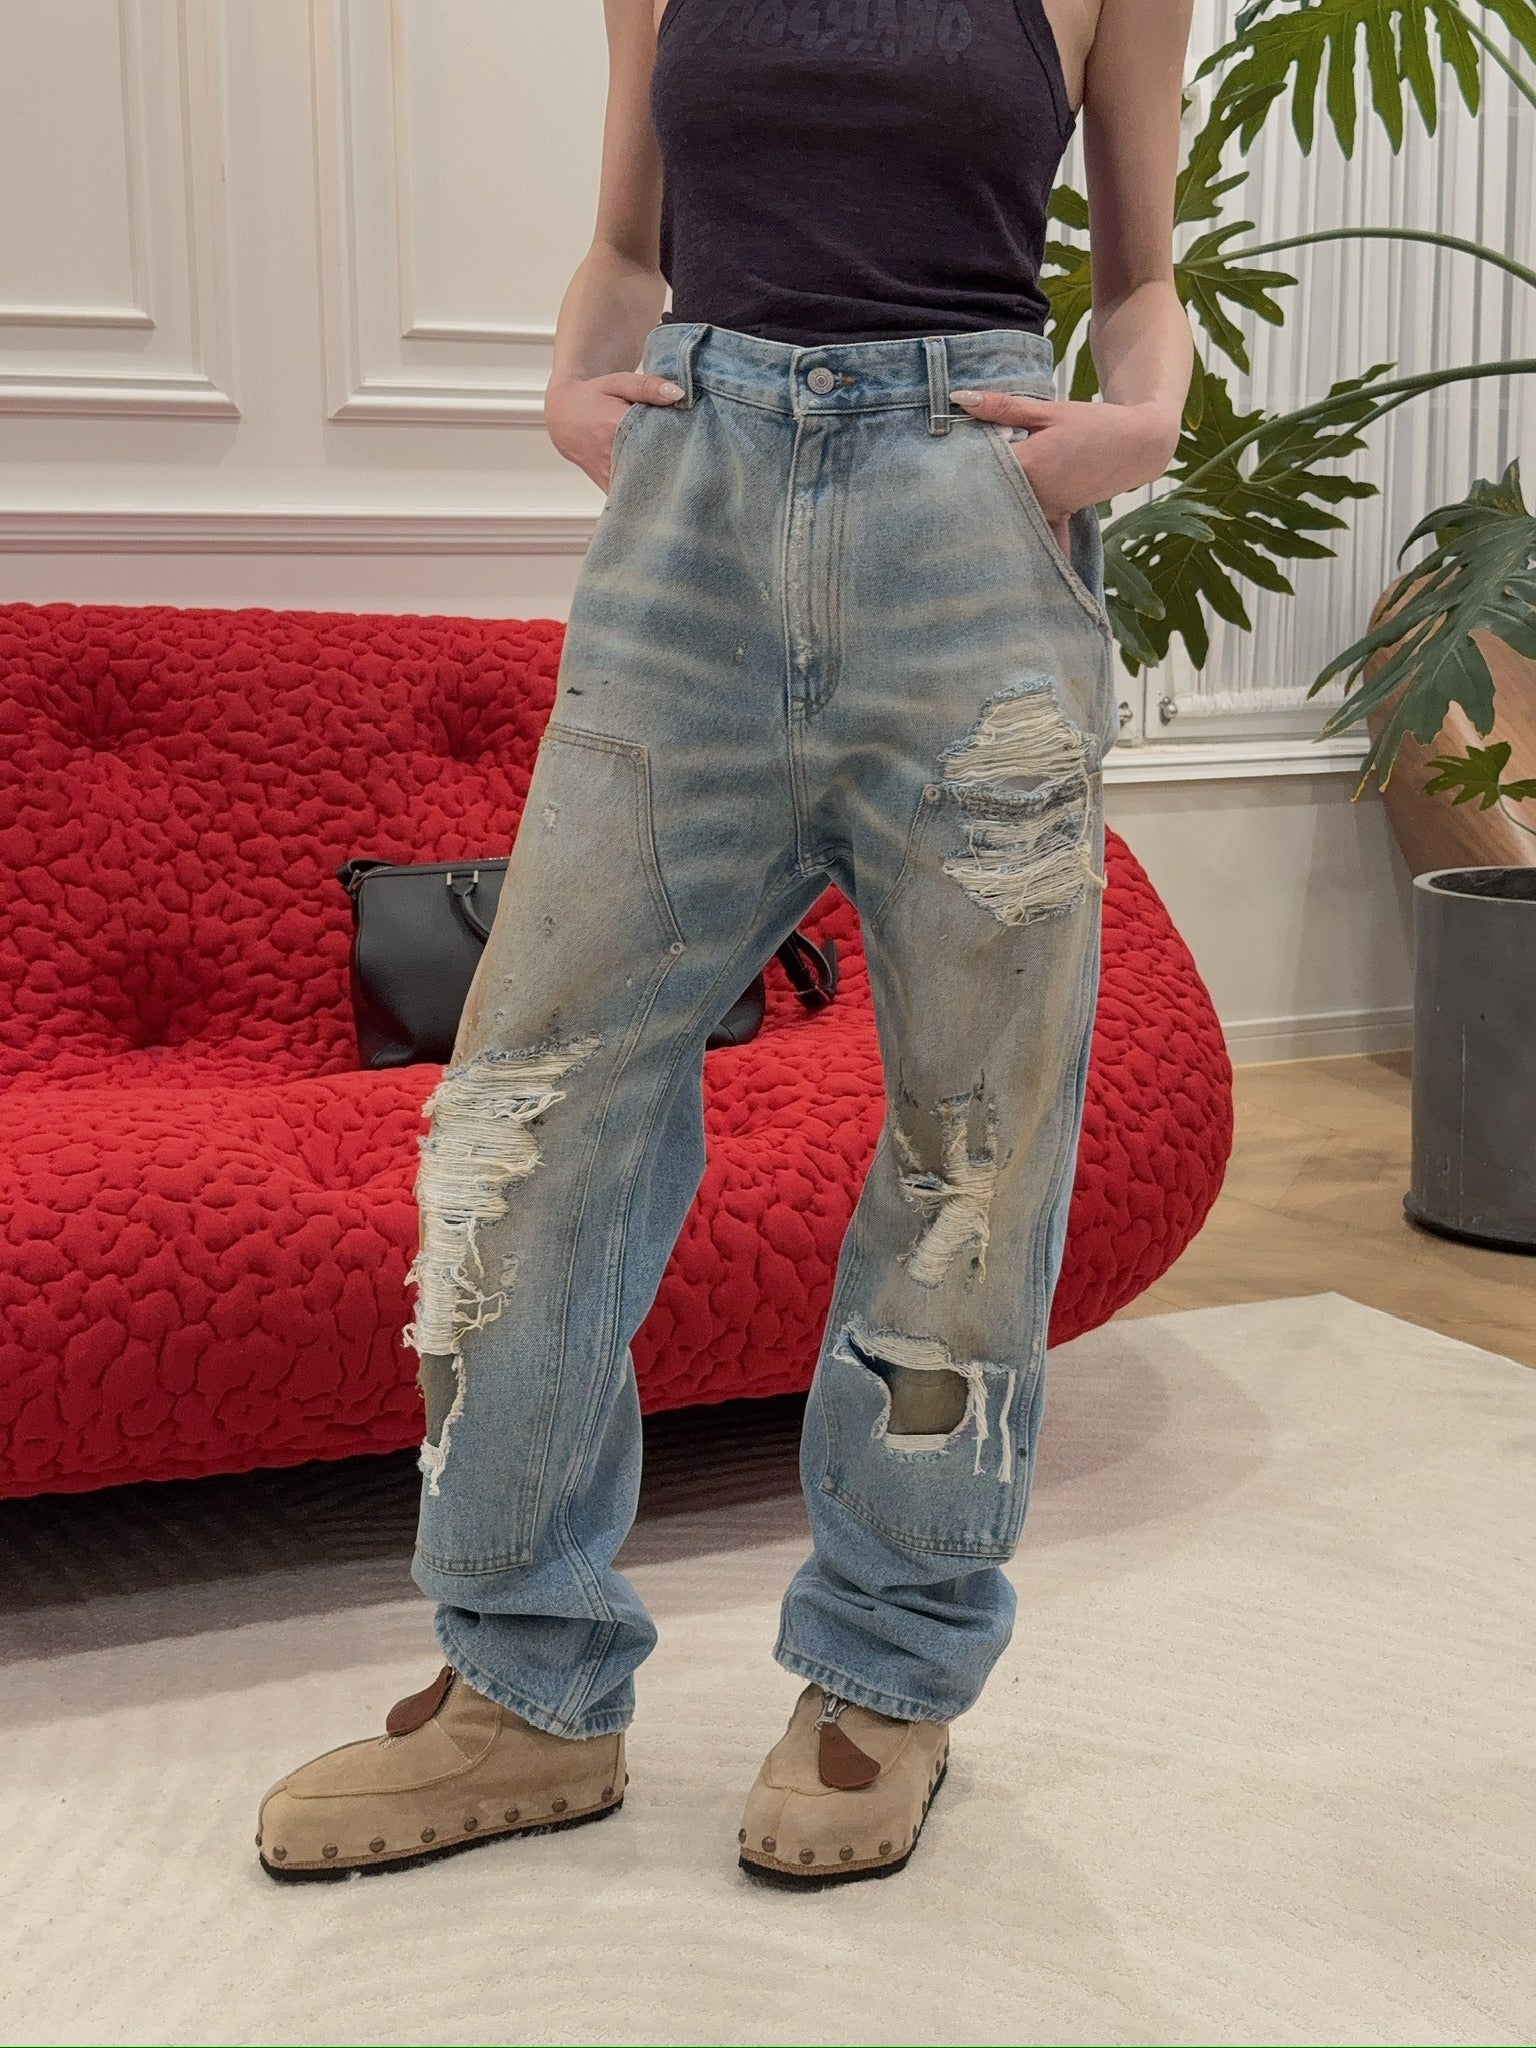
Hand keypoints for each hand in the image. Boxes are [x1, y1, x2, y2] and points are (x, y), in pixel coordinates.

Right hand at [545, 370, 685, 491]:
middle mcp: (612, 458)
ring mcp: (610, 478)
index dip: (679, 440)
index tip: (695, 439)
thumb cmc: (593, 398)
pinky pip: (637, 497)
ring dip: (665, 480)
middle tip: (692, 457)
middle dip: (677, 463)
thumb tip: (679, 394)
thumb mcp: (619, 382)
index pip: (657, 438)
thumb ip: (649, 386)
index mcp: (614, 428)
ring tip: (680, 470)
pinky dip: (652, 490)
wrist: (565, 418)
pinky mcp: (611, 490)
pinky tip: (663, 481)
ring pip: (648, 487)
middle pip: (657, 467)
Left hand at [949, 390, 1178, 558]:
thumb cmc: (1092, 424)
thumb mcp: (1047, 411)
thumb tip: (960, 399)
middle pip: (990, 500)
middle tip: (929, 511)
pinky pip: (1039, 535)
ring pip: (1010, 519)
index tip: (928, 477)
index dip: (954, 470)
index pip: (980, 470)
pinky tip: (1007, 573)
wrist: (1137, 444)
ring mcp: (1048, 509)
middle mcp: (1036, 494)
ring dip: (989, 521)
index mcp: (1029, 465)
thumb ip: (1002, 408)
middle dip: (964, 502)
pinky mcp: (1058, 515)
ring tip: (954, 532)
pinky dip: (1026, 546)